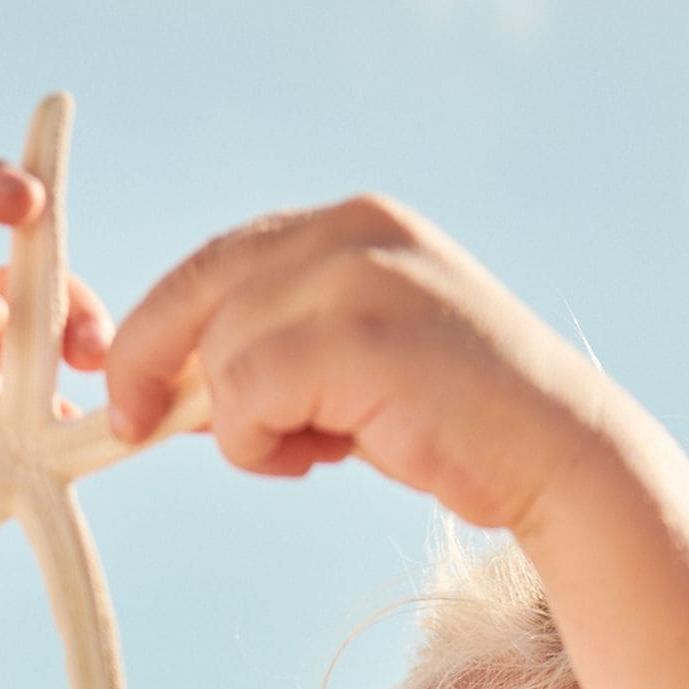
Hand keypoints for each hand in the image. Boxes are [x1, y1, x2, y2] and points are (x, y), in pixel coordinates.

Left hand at [104, 193, 631, 536]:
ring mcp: (359, 279)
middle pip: (203, 285)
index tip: (133, 386)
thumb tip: (181, 389)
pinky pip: (249, 393)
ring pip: (225, 351)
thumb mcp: (359, 366)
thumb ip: (284, 349)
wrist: (557, 458)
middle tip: (130, 424)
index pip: (223, 258)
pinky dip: (258, 443)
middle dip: (150, 358)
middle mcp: (353, 233)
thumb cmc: (459, 426)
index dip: (165, 322)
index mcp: (353, 226)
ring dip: (240, 426)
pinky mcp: (360, 340)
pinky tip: (315, 462)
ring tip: (304, 457)